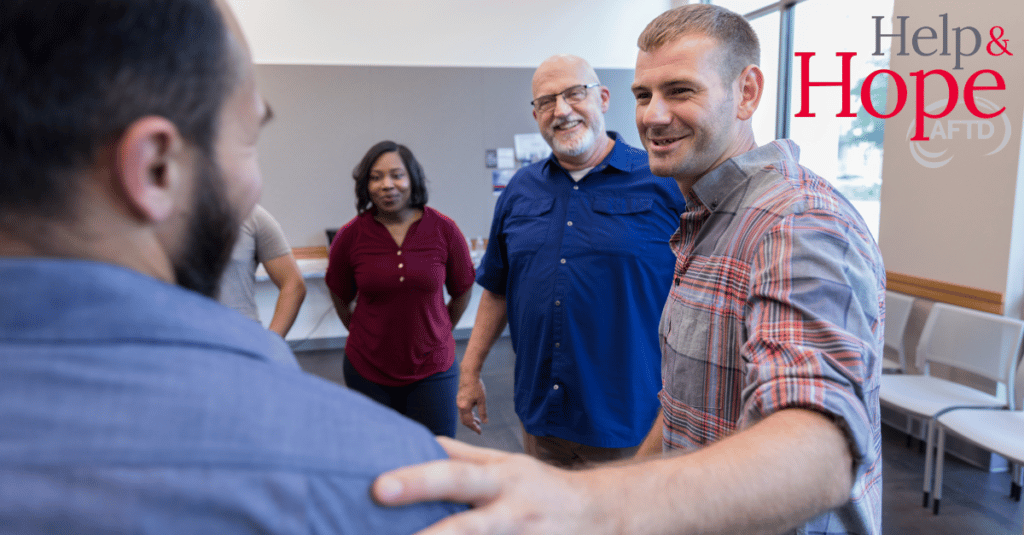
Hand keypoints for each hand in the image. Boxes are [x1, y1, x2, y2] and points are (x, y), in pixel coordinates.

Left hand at [372, 438, 609, 534]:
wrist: (596, 513)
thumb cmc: (539, 487)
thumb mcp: (506, 464)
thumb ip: (462, 458)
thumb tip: (418, 442)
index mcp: (500, 480)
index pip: (454, 476)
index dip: (417, 480)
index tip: (378, 487)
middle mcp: (511, 513)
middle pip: (467, 527)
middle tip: (388, 511)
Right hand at [456, 373, 487, 433]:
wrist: (469, 373)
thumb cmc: (476, 386)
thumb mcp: (482, 400)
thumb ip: (483, 412)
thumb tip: (485, 422)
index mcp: (464, 407)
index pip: (468, 422)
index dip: (474, 428)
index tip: (480, 432)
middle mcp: (459, 405)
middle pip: (464, 420)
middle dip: (471, 425)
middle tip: (479, 429)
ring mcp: (458, 402)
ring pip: (463, 415)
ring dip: (470, 419)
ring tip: (478, 421)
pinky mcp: (460, 398)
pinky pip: (463, 410)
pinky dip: (468, 414)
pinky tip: (474, 412)